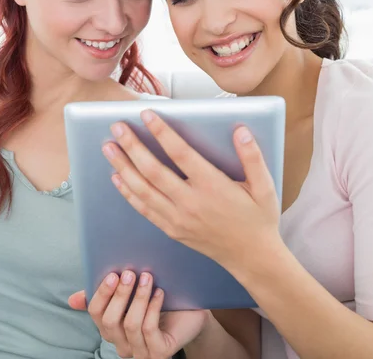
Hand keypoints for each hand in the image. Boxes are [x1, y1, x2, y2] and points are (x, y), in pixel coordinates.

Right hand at [69, 270, 207, 358]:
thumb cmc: (159, 299)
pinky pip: (149, 330)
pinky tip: (160, 292)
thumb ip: (107, 293)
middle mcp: (123, 344)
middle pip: (109, 321)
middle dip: (119, 295)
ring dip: (139, 298)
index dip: (101, 294)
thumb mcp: (132, 293)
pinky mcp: (160, 353)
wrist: (191, 313)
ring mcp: (141, 351)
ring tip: (148, 277)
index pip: (95, 313)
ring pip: (130, 324)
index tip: (112, 274)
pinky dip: (153, 308)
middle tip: (130, 272)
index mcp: (112, 329)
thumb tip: (73, 300)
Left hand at [102, 110, 282, 274]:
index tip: (146, 115)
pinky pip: (145, 209)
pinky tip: (117, 178)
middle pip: (153, 171)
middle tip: (117, 127)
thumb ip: (252, 156)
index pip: (180, 154)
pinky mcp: (173, 230)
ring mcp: (178, 219)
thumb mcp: (264, 186)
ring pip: (143, 190)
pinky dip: (128, 193)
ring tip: (108, 148)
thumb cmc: (259, 219)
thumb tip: (240, 130)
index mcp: (213, 187)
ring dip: (123, 167)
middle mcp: (191, 202)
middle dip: (132, 147)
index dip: (162, 132)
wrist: (252, 258)